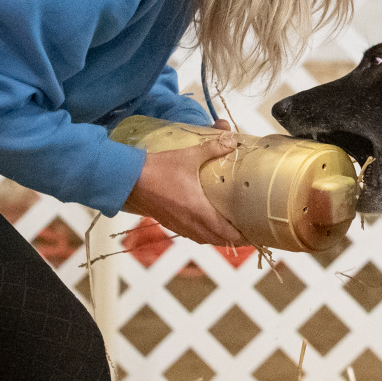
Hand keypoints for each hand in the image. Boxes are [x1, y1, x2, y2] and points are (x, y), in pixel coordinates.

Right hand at [123, 133, 246, 246]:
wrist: (127, 180)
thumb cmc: (158, 169)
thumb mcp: (188, 155)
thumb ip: (213, 148)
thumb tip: (232, 140)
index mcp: (199, 211)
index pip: (226, 232)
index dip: (241, 236)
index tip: (253, 234)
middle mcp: (190, 223)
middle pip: (217, 240)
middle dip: (233, 239)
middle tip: (245, 231)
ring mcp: (178, 225)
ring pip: (203, 239)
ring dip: (217, 238)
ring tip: (228, 230)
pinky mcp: (168, 223)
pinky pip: (191, 235)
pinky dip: (202, 234)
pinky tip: (204, 224)